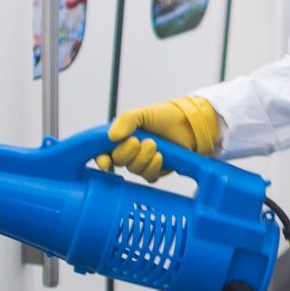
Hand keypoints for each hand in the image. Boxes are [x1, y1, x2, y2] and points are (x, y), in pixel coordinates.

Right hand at [96, 95, 221, 182]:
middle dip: (126, 153)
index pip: (103, 152)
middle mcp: (129, 152)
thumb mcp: (142, 113)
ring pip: (134, 170)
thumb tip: (111, 137)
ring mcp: (142, 162)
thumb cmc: (163, 116)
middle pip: (118, 162)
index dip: (101, 159)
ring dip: (143, 158)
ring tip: (153, 144)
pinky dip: (153, 167)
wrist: (188, 123)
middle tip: (138, 141)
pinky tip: (160, 156)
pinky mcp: (156, 170)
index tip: (105, 161)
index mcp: (121, 139)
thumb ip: (125, 121)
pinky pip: (149, 176)